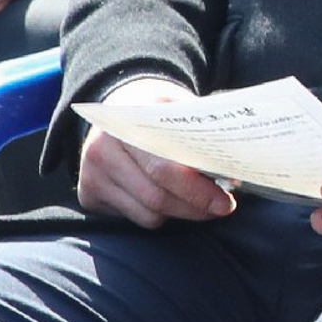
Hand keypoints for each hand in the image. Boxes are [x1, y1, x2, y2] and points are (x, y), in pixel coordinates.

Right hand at [76, 77, 236, 227]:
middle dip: (195, 208)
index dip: (198, 192)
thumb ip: (200, 133)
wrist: (117, 103)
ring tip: (195, 199)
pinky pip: (132, 218)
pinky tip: (166, 197)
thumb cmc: (155, 108)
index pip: (164, 170)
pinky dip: (156, 214)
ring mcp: (91, 175)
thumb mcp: (177, 106)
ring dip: (178, 212)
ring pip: (147, 215)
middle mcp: (101, 151)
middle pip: (156, 199)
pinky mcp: (88, 195)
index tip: (226, 203)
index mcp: (125, 124)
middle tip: (221, 207)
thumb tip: (233, 167)